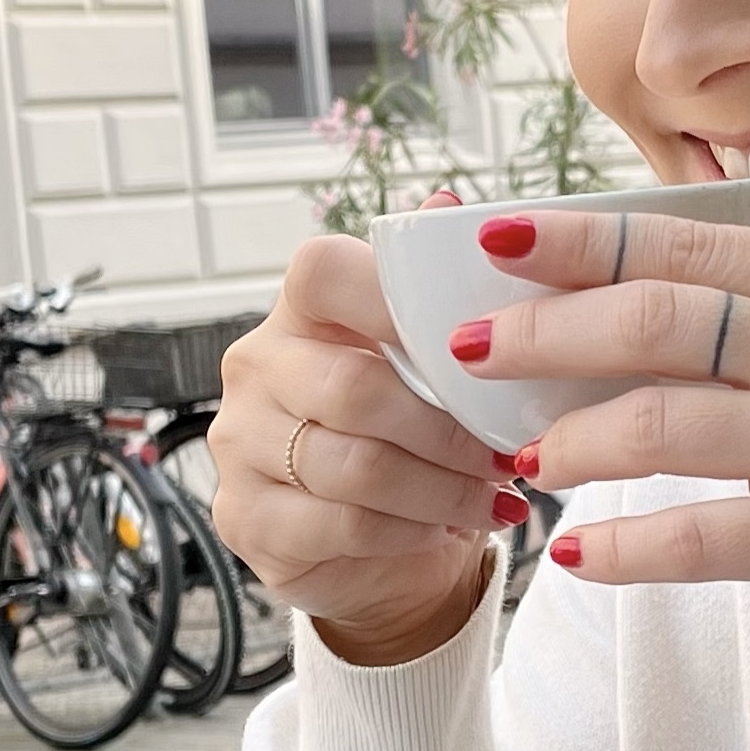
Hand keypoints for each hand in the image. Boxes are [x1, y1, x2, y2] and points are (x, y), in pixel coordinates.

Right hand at [210, 196, 525, 665]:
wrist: (379, 544)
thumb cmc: (410, 433)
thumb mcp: (429, 361)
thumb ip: (434, 290)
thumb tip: (449, 205)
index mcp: (300, 312)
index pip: (322, 273)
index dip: (393, 300)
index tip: (470, 347)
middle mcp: (255, 369)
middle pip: (354, 388)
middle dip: (449, 430)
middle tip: (511, 454)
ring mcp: (238, 445)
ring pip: (356, 466)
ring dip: (443, 488)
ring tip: (496, 495)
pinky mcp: (244, 519)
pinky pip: (342, 525)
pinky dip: (412, 531)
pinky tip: (450, 527)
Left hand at [454, 210, 749, 648]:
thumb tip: (697, 299)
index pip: (692, 242)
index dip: (583, 240)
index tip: (501, 240)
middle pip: (656, 315)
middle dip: (543, 330)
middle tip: (469, 349)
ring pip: (657, 423)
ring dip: (571, 444)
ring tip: (528, 463)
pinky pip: (697, 535)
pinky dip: (624, 548)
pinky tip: (577, 558)